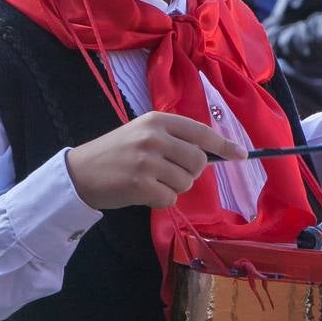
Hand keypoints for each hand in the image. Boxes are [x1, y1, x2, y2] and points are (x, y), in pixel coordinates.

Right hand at [64, 112, 244, 210]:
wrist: (80, 173)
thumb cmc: (115, 153)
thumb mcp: (143, 134)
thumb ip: (174, 139)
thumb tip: (214, 154)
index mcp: (157, 120)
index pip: (201, 131)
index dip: (224, 144)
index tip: (242, 154)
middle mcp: (154, 137)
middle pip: (198, 160)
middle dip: (191, 172)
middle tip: (169, 173)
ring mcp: (148, 160)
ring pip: (186, 182)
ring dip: (174, 187)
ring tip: (151, 181)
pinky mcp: (141, 184)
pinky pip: (171, 198)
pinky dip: (161, 200)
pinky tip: (143, 193)